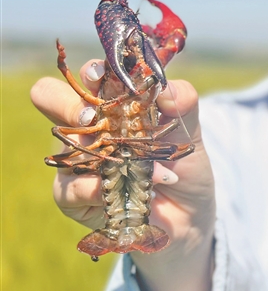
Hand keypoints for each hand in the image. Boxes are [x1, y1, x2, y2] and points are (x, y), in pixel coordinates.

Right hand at [31, 60, 216, 290]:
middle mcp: (89, 126)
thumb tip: (167, 89)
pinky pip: (68, 187)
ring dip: (93, 149)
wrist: (190, 220)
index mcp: (115, 102)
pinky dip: (93, 188)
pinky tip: (114, 190)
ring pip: (59, 143)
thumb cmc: (185, 168)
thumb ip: (184, 106)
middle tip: (92, 114)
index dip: (93, 70)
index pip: (91, 74)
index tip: (106, 75)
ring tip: (123, 158)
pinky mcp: (76, 196)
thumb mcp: (192, 136)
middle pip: (51, 98)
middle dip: (67, 102)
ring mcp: (78, 160)